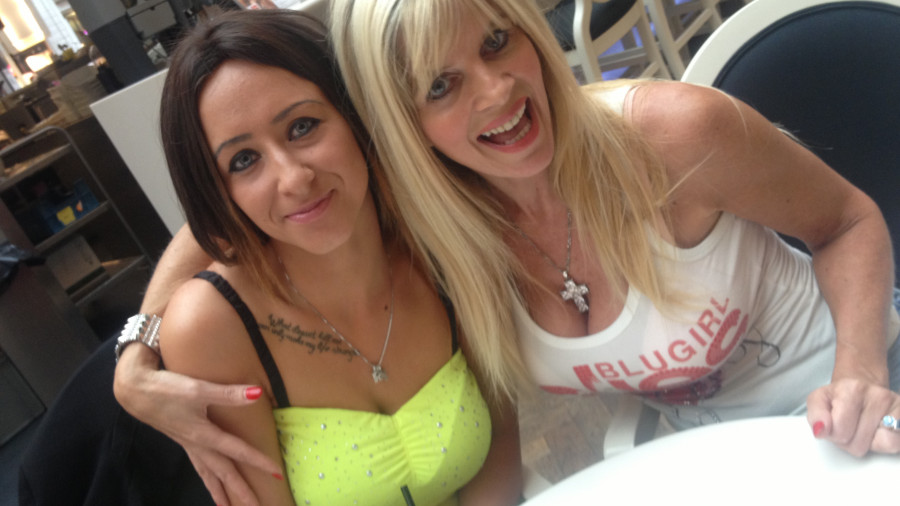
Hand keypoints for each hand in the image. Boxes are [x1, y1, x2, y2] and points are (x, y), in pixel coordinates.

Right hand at [114, 345, 282, 505]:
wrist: (135, 391)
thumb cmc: (166, 389)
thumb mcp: (198, 389)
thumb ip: (228, 393)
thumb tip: (257, 393)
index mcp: (204, 435)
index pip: (238, 452)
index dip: (259, 462)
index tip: (277, 473)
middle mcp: (197, 445)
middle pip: (223, 474)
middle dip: (240, 492)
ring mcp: (189, 446)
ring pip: (209, 475)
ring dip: (221, 493)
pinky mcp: (183, 441)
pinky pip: (199, 468)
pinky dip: (208, 480)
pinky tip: (212, 483)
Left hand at [807, 377, 899, 455]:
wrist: (860, 387)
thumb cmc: (838, 397)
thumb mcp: (818, 401)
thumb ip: (815, 417)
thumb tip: (821, 431)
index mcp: (851, 389)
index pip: (841, 431)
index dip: (834, 435)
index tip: (834, 425)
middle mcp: (877, 394)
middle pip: (860, 443)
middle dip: (850, 441)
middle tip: (849, 427)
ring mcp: (895, 404)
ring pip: (884, 444)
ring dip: (869, 444)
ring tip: (862, 430)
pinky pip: (898, 442)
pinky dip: (886, 443)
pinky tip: (878, 431)